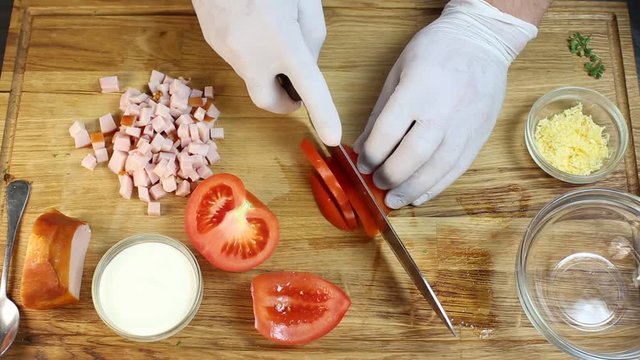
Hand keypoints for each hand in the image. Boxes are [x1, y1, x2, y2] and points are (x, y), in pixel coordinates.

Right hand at [192, 0, 340, 145]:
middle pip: (269, 102)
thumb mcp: (305, 0)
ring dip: (268, 70)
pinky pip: (238, 59)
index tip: (333, 136)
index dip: (323, 115)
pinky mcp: (212, 41)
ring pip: (252, 77)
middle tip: (296, 90)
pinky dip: (252, 54)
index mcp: (282, 40)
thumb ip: (312, 37)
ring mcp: (226, 49)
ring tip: (272, 34)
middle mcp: (250, 53)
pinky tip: (252, 26)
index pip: (309, 89)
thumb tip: (305, 66)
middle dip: (285, 103)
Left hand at [354, 0, 537, 208]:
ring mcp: (465, 124)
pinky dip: (437, 186)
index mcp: (418, 89)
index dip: (371, 154)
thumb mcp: (398, 72)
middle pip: (414, 155)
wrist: (483, 39)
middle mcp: (443, 110)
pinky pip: (457, 168)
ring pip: (438, 168)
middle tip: (377, 184)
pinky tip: (420, 195)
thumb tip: (363, 146)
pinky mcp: (479, 135)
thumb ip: (380, 113)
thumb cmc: (436, 50)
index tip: (362, 164)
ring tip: (395, 200)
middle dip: (391, 176)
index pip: (388, 132)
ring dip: (413, 189)